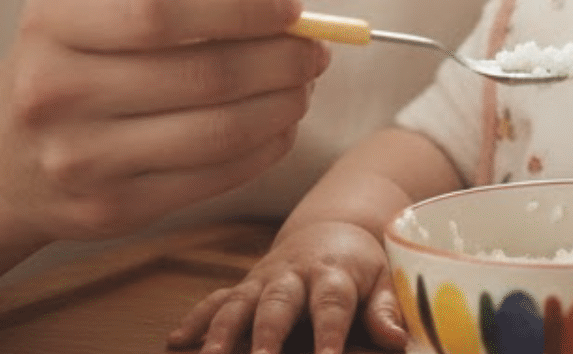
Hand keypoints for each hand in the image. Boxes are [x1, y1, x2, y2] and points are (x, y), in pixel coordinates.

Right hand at [0, 0, 329, 242]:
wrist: (1, 156)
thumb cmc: (79, 53)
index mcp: (55, 17)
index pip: (163, 10)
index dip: (242, 7)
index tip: (293, 5)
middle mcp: (57, 89)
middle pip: (204, 74)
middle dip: (281, 59)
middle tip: (315, 49)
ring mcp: (80, 158)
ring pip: (219, 132)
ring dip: (283, 105)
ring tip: (302, 84)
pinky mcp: (110, 211)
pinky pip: (214, 177)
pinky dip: (265, 147)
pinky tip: (279, 124)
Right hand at [169, 220, 405, 353]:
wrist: (330, 230)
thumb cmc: (361, 264)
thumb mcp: (384, 278)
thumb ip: (386, 309)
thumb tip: (398, 340)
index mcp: (333, 273)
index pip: (331, 304)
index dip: (329, 333)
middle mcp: (293, 274)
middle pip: (278, 303)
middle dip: (266, 334)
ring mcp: (263, 280)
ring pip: (238, 303)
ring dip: (221, 331)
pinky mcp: (243, 286)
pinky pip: (215, 300)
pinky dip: (195, 319)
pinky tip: (175, 341)